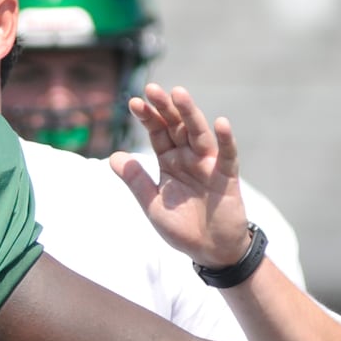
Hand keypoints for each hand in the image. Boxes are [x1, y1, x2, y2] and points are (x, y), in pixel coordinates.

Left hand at [109, 84, 251, 266]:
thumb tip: (113, 157)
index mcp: (169, 161)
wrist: (210, 251)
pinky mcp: (226, 176)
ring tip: (179, 94)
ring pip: (198, 133)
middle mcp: (188, 157)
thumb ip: (136, 181)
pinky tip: (220, 123)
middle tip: (152, 89)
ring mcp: (208, 164)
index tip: (133, 103)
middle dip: (165, 108)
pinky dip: (225, 139)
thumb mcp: (153, 205)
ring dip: (190, 113)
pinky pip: (227, 155)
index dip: (147, 117)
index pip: (157, 133)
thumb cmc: (182, 228)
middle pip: (176, 126)